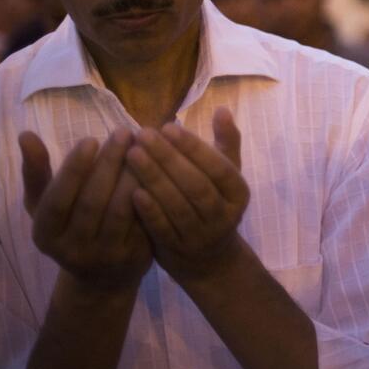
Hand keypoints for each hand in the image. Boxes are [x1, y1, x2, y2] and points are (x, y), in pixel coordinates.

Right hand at [19, 129, 151, 290]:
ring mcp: (105, 255)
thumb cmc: (71, 224)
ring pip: (121, 210)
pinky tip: (159, 167)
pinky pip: (144, 220)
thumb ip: (37, 170)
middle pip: (92, 202)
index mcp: (45, 234)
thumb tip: (26, 134)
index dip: (73, 169)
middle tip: (124, 132)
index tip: (91, 139)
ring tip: (144, 145)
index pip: (57, 199)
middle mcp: (72, 249)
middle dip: (109, 163)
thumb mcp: (47, 204)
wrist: (102, 275)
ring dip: (133, 174)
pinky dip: (151, 192)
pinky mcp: (135, 256)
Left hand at [125, 108, 250, 282]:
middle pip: (196, 185)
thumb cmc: (213, 203)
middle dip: (168, 158)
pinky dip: (149, 210)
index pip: (218, 166)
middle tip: (142, 134)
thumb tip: (222, 109)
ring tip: (131, 154)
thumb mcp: (225, 176)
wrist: (208, 259)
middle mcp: (223, 215)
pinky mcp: (178, 250)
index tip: (167, 126)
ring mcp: (201, 235)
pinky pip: (162, 228)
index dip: (193, 147)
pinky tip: (131, 190)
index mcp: (238, 192)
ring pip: (178, 205)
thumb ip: (225, 143)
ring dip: (154, 179)